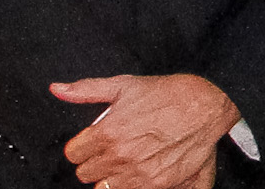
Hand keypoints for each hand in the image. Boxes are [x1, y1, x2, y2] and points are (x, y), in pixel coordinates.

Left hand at [53, 72, 237, 188]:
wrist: (205, 107)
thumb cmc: (168, 94)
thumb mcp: (125, 85)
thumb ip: (87, 90)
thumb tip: (58, 89)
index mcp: (108, 132)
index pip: (73, 154)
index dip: (82, 146)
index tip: (93, 141)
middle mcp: (120, 156)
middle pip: (85, 173)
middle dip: (95, 160)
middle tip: (112, 148)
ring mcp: (137, 173)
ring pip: (103, 187)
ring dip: (110, 175)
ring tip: (126, 160)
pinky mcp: (154, 185)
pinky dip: (129, 184)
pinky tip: (139, 169)